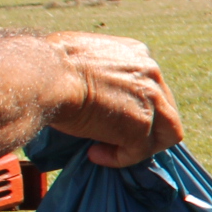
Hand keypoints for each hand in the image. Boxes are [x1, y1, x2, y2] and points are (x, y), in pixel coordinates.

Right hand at [46, 32, 183, 166]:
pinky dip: (119, 158)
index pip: (150, 84)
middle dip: (145, 124)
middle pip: (165, 107)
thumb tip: (83, 80)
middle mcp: (152, 73)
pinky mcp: (141, 127)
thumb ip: (95, 66)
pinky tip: (95, 155)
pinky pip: (139, 152)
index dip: (135, 102)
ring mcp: (151, 101)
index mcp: (138, 53)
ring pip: (167, 132)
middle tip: (115, 134)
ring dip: (141, 145)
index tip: (111, 112)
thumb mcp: (80, 52)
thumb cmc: (48, 63)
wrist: (44, 76)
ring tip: (111, 149)